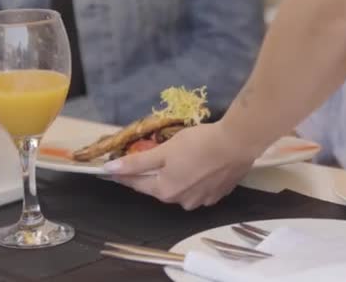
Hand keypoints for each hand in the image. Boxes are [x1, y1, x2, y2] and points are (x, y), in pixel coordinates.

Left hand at [104, 122, 260, 209]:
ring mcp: (201, 200)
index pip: (137, 183)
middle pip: (160, 186)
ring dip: (177, 176)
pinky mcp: (217, 194)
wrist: (236, 144)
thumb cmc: (198, 144)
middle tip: (155, 155)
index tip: (114, 166)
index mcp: (165, 191)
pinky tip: (201, 165)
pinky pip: (199, 188)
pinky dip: (196, 178)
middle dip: (154, 173)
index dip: (125, 173)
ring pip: (181, 188)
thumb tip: (108, 170)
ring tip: (183, 158)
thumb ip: (137, 163)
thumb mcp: (164, 150)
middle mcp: (181, 201)